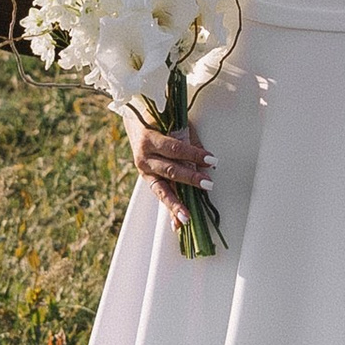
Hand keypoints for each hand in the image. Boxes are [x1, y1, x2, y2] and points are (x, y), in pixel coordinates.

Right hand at [131, 112, 213, 231]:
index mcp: (149, 139)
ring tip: (187, 218)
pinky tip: (177, 224)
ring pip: (162, 190)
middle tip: (207, 184)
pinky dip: (170, 210)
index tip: (211, 160)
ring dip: (176, 204)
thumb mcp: (173, 124)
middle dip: (190, 178)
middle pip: (170, 170)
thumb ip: (190, 142)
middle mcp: (144, 158)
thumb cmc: (157, 120)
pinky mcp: (148, 180)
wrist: (133, 123)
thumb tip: (210, 161)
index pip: (175, 149)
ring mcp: (144, 172)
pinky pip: (161, 196)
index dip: (193, 155)